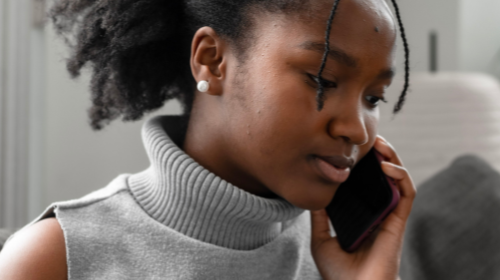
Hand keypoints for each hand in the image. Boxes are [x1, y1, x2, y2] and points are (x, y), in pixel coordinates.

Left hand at [310, 136, 415, 279]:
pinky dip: (401, 177)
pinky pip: (406, 194)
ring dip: (393, 159)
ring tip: (381, 143)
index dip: (362, 165)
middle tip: (369, 139)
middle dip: (379, 155)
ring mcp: (389, 216)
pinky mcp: (398, 222)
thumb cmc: (339, 274)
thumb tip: (313, 195)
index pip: (365, 184)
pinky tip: (387, 166)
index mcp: (361, 216)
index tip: (351, 149)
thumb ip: (320, 217)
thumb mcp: (321, 240)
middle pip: (383, 177)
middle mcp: (377, 213)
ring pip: (398, 180)